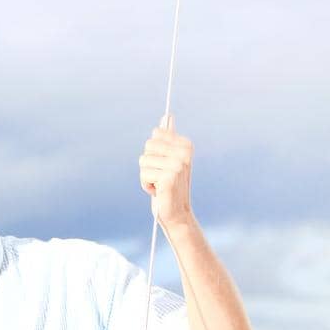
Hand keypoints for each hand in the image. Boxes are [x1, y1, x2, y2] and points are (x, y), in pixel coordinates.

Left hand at [139, 114, 193, 230]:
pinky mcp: (168, 177)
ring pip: (143, 160)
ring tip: (159, 185)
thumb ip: (168, 138)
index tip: (164, 164)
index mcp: (186, 145)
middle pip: (148, 145)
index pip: (155, 135)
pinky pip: (143, 174)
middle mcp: (184, 153)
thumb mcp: (169, 159)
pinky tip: (158, 191)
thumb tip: (167, 116)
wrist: (176, 213)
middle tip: (160, 176)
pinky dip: (146, 185)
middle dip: (148, 163)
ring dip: (147, 176)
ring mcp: (177, 165)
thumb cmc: (170, 186)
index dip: (154, 152)